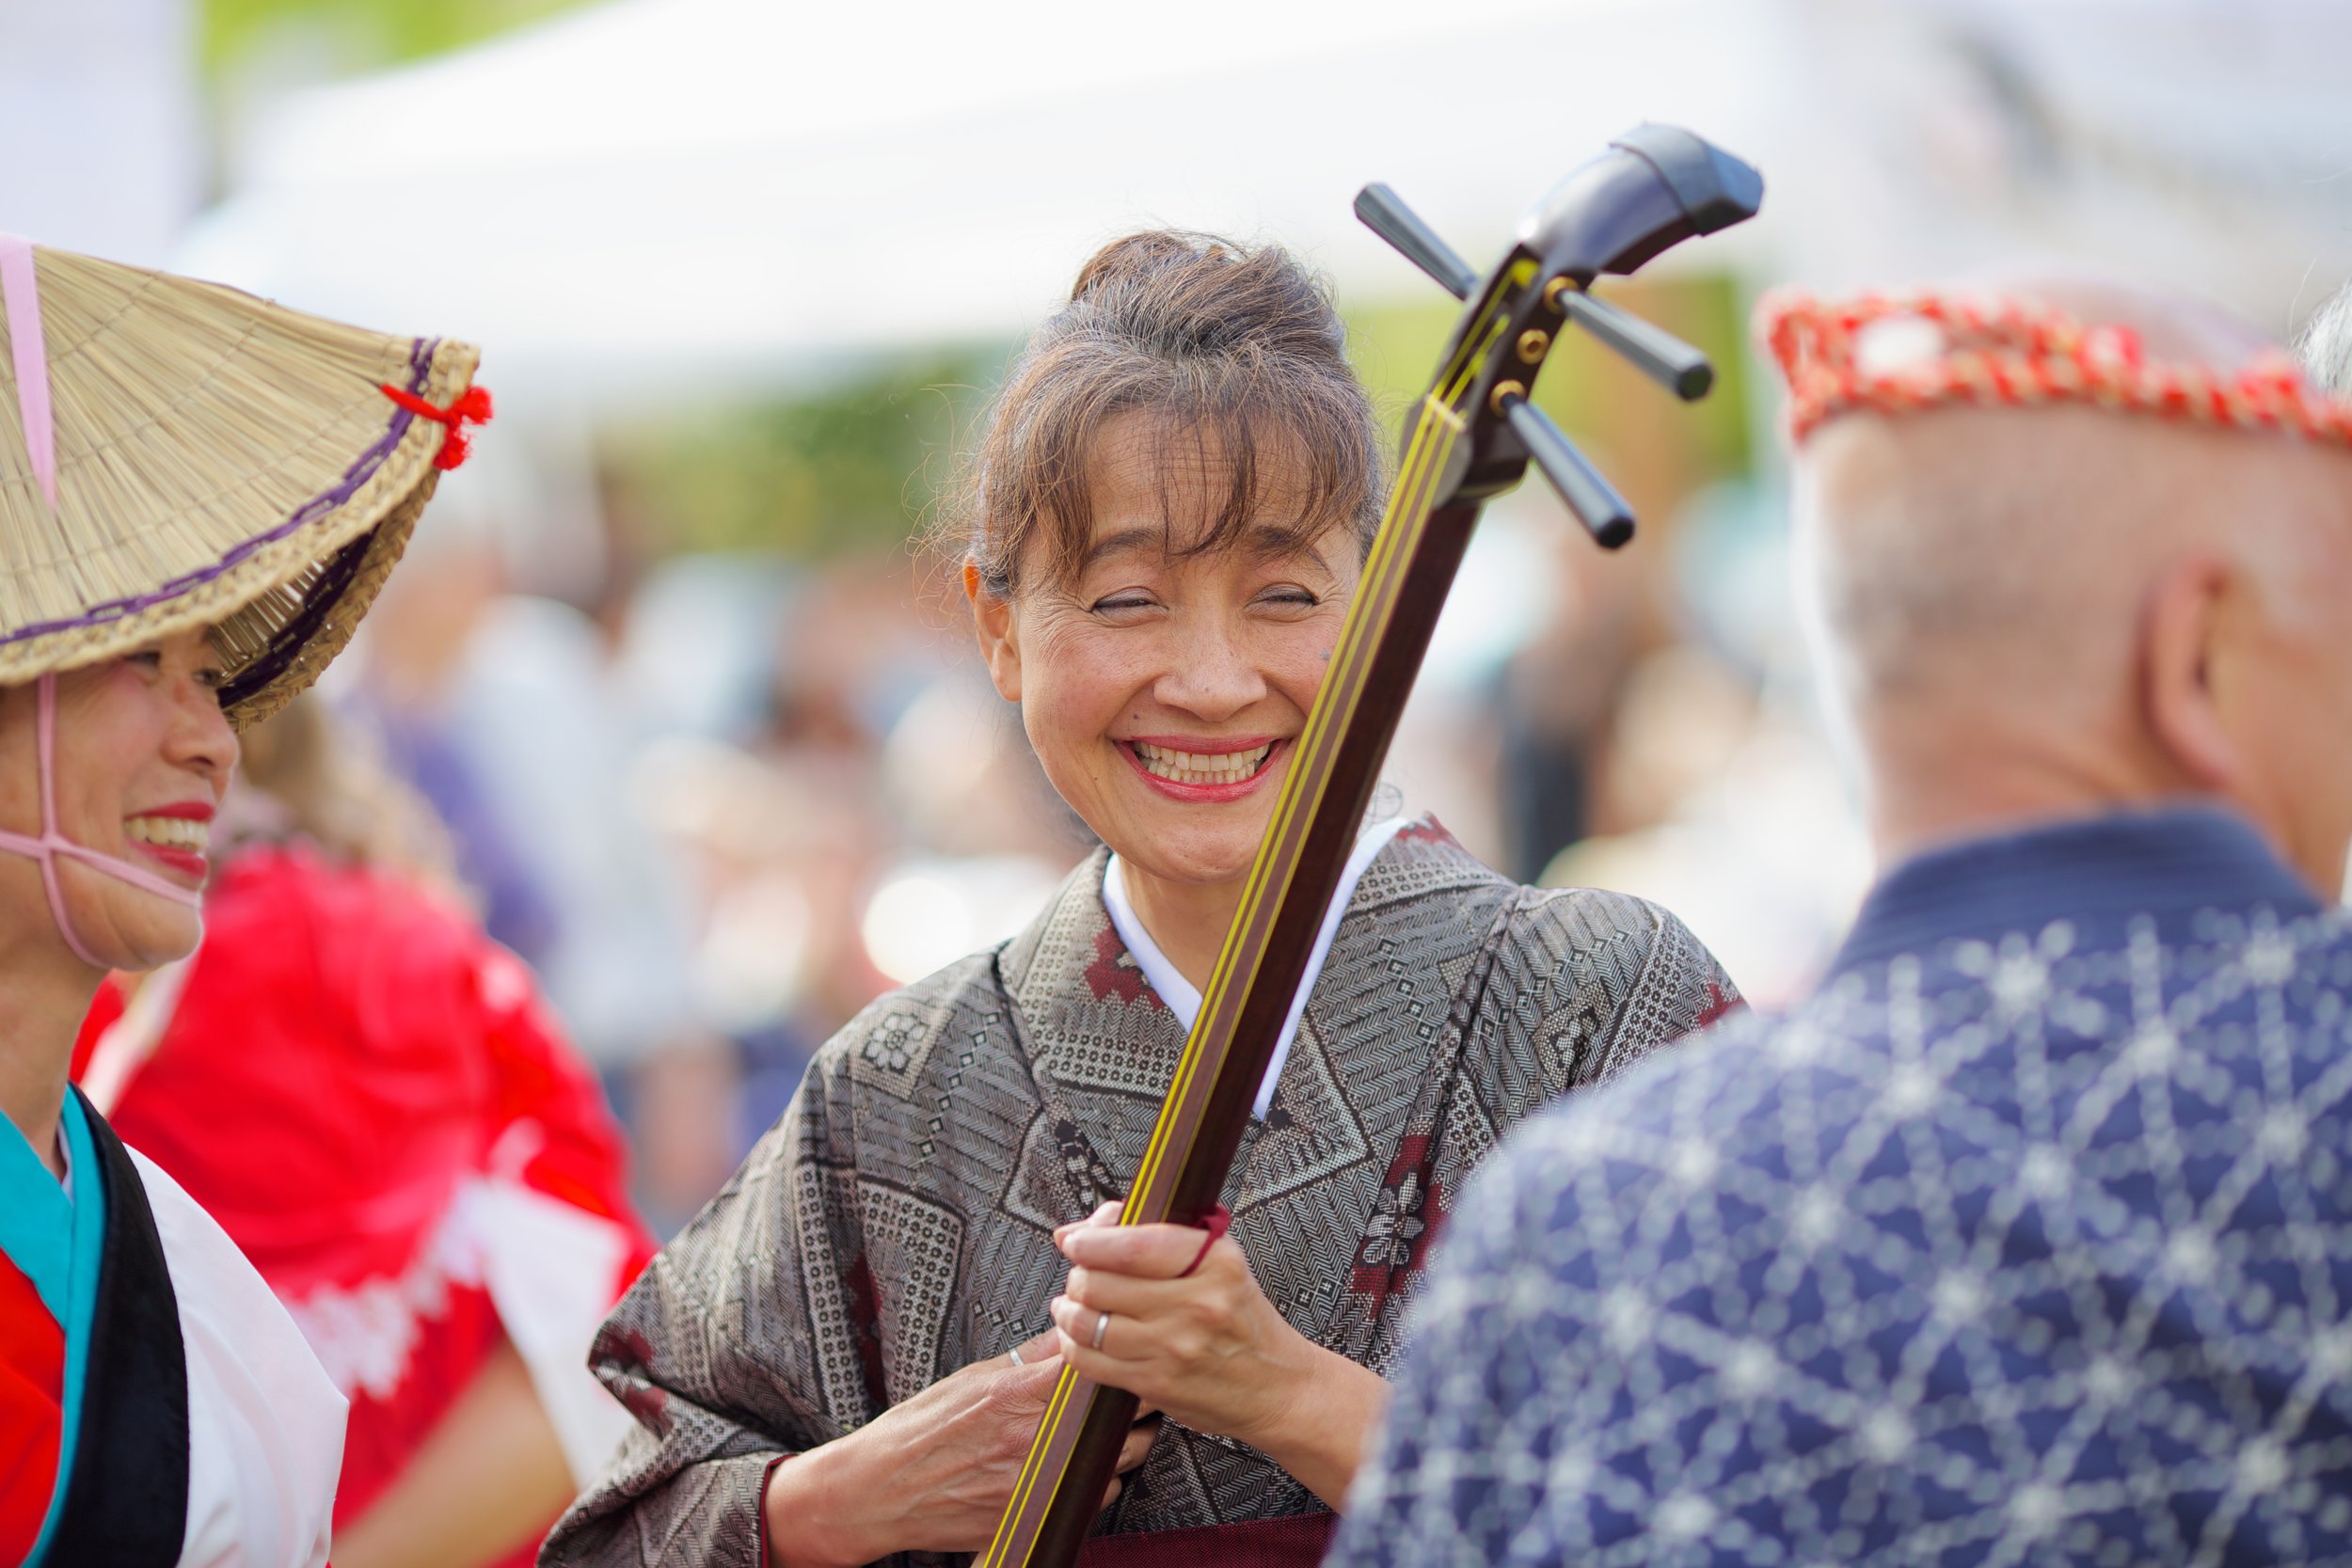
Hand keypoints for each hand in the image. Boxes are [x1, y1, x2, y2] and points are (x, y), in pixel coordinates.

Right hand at [761, 1327, 1158, 1567]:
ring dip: (1121, 1447)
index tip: (1128, 1361)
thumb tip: (1070, 1329)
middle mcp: (1031, 1440)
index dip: (1121, 1365)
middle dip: (1134, 1409)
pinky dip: (1097, 1482)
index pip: (1096, 1372)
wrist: (879, 1491)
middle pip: (1119, 1423)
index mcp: (1017, 1395)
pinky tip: (1079, 1467)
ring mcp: (1036, 1482)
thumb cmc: (919, 1431)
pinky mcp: (1035, 1513)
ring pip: (1115, 1463)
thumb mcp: (972, 1378)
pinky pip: (1092, 1498)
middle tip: (1130, 1398)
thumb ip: (1029, 1357)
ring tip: (1103, 1433)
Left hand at [1050, 1203, 1388, 1507]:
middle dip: (1078, 1276)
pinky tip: (1081, 1337)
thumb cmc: (1243, 1319)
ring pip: (1088, 1322)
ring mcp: (1174, 1347)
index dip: (1091, 1240)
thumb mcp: (1219, 1264)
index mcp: (1216, 1262)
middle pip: (1100, 1282)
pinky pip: (1091, 1361)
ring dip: (1069, 1311)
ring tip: (1073, 1305)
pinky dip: (1074, 1345)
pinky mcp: (1157, 1383)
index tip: (1075, 1240)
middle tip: (1081, 1276)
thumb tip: (1075, 1232)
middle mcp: (1196, 1304)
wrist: (1278, 1387)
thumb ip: (1154, 1237)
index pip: (1134, 1244)